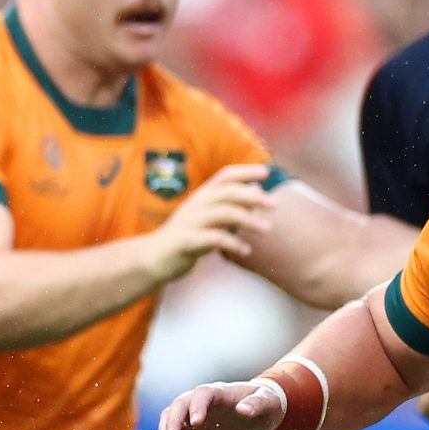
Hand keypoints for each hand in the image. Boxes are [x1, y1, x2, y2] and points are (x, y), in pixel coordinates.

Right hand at [148, 165, 275, 283]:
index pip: (224, 176)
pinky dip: (233, 244)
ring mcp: (190, 222)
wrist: (153, 258)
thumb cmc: (187, 238)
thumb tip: (257, 191)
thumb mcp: (210, 220)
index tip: (266, 171)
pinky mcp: (187, 241)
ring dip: (248, 220)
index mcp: (202, 197)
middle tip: (275, 204)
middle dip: (252, 196)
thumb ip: (231, 207)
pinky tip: (246, 251)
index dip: (245, 171)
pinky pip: (213, 239)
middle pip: (227, 192)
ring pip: (223, 213)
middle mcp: (196, 205)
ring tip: (267, 229)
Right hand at [156, 378, 284, 429]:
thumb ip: (257, 404)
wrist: (258, 411)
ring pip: (170, 418)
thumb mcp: (268, 403)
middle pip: (179, 405)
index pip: (202, 394)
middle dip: (173, 423)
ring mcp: (194, 412)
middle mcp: (202, 400)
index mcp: (220, 392)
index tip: (196, 424)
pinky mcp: (192, 427)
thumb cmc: (266, 403)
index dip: (197, 407)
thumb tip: (244, 410)